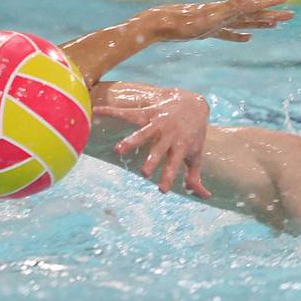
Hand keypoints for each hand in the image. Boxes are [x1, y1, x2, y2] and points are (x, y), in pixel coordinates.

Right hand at [97, 91, 212, 197]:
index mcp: (180, 147)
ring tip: (118, 149)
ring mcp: (158, 122)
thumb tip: (205, 196)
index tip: (162, 189)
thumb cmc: (193, 133)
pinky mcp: (148, 111)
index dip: (169, 176)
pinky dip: (112, 112)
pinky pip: (128, 112)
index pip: (174, 164)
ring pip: (144, 132)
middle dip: (152, 160)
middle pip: (159, 149)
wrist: (194, 103)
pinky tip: (96, 111)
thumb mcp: (196, 154)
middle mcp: (169, 135)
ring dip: (132, 141)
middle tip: (144, 172)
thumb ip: (195, 176)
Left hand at [149, 0, 294, 43]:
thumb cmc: (183, 23)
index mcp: (227, 9)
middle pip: (254, 13)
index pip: (255, 4)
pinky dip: (239, 35)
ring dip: (260, 22)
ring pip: (244, 22)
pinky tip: (247, 38)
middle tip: (291, 14)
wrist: (158, 25)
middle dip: (272, 13)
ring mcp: (217, 22)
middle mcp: (224, 13)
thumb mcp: (209, 16)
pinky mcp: (207, 31)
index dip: (272, 1)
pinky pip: (229, 33)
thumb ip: (230, 6)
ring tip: (275, 24)